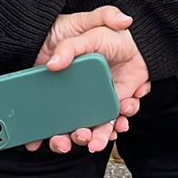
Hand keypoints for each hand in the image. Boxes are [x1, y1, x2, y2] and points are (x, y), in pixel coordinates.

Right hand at [30, 6, 151, 153]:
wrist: (137, 41)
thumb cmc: (109, 37)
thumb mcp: (86, 37)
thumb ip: (68, 48)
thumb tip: (52, 64)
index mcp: (67, 83)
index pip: (50, 109)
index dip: (43, 128)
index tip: (39, 140)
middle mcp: (81, 96)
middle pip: (72, 125)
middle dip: (72, 137)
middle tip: (75, 139)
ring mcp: (99, 102)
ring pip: (95, 128)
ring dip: (97, 137)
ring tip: (96, 140)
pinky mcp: (117, 104)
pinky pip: (116, 121)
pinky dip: (118, 125)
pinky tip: (120, 121)